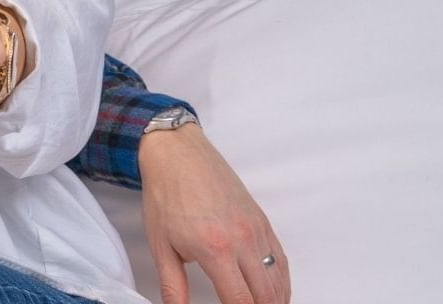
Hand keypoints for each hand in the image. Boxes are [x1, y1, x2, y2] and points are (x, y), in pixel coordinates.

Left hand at [137, 124, 288, 303]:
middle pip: (266, 295)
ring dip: (274, 300)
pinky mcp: (262, 220)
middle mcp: (243, 240)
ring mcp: (256, 229)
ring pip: (278, 279)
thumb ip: (172, 285)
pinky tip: (275, 292)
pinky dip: (282, 281)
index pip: (241, 301)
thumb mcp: (160, 245)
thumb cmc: (166, 194)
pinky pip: (281, 258)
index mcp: (216, 249)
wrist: (176, 153)